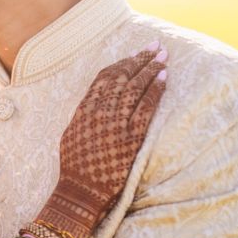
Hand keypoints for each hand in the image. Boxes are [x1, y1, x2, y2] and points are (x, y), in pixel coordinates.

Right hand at [37, 43, 166, 237]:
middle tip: (155, 46)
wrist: (80, 191)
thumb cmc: (76, 166)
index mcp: (84, 110)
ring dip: (151, 69)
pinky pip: (146, 107)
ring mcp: (115, 123)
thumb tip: (95, 102)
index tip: (134, 54)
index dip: (121, 63)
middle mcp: (98, 112)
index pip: (104, 78)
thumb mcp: (72, 135)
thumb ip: (84, 115)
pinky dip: (155, 90)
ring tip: (163, 57)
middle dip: (140, 59)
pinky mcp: (130, 136)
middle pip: (122, 77)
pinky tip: (164, 77)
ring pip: (135, 87)